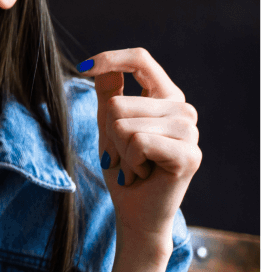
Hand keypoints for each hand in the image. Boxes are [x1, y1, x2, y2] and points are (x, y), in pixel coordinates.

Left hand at [77, 48, 201, 248]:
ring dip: (119, 152)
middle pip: (117, 102)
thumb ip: (108, 93)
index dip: (110, 59)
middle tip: (123, 156)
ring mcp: (189, 131)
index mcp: (165, 97)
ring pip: (124, 124)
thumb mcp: (109, 125)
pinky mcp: (189, 154)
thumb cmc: (123, 168)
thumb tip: (99, 65)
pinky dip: (129, 162)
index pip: (140, 59)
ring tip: (134, 166)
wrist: (136, 212)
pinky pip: (137, 142)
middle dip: (108, 134)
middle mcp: (182, 109)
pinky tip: (142, 175)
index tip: (83, 67)